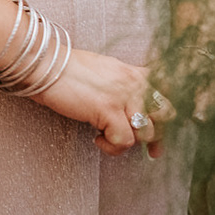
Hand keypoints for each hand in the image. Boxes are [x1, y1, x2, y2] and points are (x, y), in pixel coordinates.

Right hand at [30, 48, 170, 157]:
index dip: (170, 118)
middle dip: (158, 135)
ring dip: (128, 141)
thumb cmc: (65, 68)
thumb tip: (130, 107)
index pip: (168, 95)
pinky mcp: (107, 110)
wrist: (43, 64)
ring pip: (146, 132)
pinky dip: (111, 147)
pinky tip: (97, 139)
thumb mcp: (104, 69)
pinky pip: (124, 141)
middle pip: (166, 116)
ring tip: (107, 137)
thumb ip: (122, 84)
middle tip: (149, 150)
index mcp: (134, 73)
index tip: (164, 135)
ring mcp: (122, 96)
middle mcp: (133, 83)